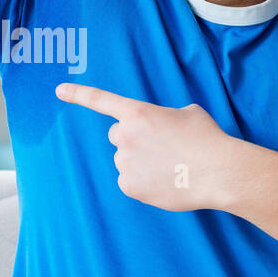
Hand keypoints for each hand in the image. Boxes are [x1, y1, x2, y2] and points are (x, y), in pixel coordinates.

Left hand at [55, 82, 233, 211]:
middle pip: (118, 136)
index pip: (101, 100)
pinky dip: (144, 182)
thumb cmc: (207, 139)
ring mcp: (125, 162)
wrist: (218, 171)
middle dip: (133, 140)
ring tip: (170, 166)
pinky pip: (130, 182)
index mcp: (137, 113)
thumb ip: (163, 117)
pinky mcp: (128, 186)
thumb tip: (160, 130)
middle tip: (159, 147)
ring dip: (141, 162)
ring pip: (126, 161)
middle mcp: (125, 136)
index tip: (59, 90)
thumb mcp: (187, 113)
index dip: (79, 94)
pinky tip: (165, 181)